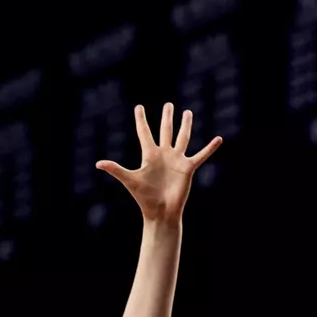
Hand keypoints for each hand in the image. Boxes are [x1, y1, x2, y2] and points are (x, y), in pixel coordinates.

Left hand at [96, 103, 222, 222]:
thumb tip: (97, 163)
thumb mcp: (129, 180)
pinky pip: (201, 155)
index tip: (139, 107)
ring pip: (182, 138)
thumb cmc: (144, 198)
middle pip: (165, 131)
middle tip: (168, 104)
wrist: (160, 212)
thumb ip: (115, 169)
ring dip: (186, 125)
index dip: (141, 120)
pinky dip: (210, 148)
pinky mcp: (188, 168)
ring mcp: (176, 160)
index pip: (144, 133)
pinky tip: (219, 139)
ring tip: (187, 112)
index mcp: (149, 156)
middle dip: (167, 118)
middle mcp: (164, 155)